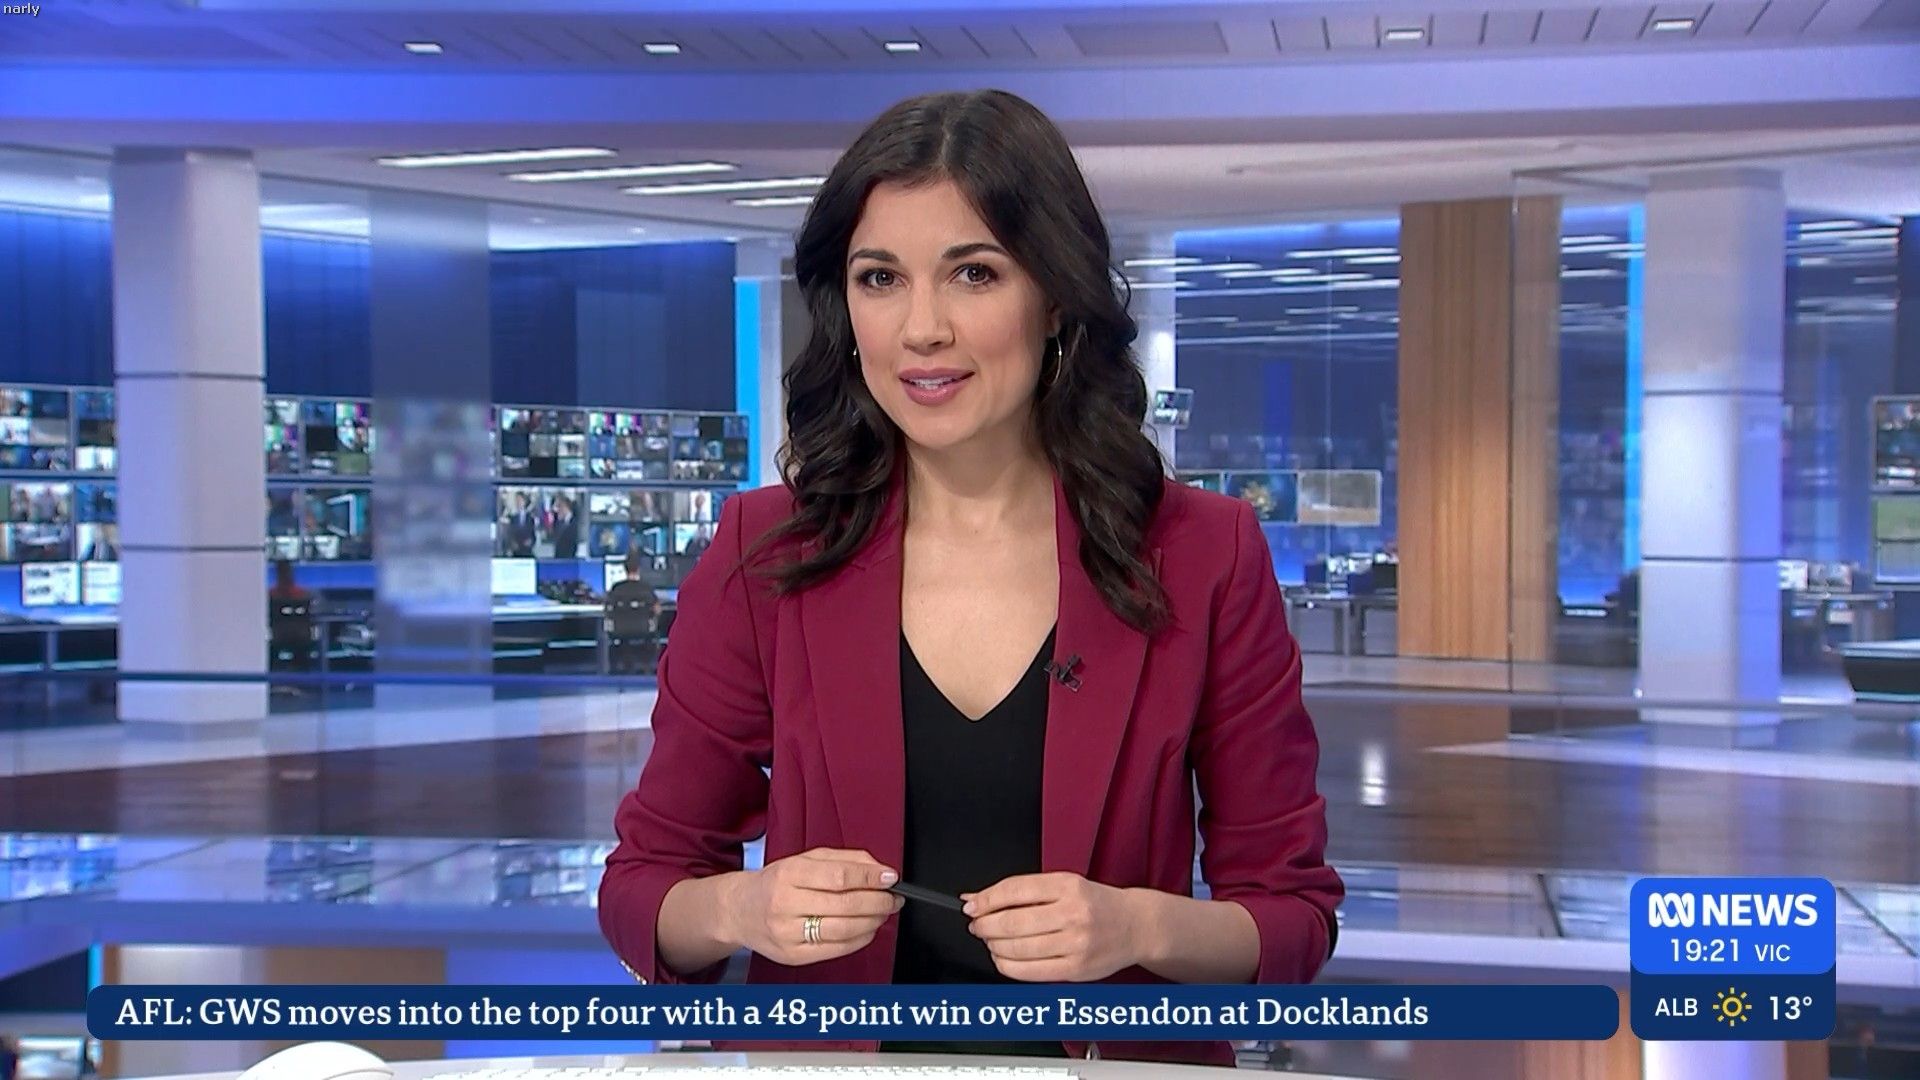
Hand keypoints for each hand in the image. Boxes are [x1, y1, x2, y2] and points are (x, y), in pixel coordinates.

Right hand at [724, 848, 903, 965]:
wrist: (740, 910)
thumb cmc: (777, 882)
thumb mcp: (805, 860)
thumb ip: (844, 860)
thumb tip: (880, 871)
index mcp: (789, 874)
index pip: (840, 876)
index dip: (871, 877)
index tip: (890, 877)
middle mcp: (785, 904)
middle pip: (846, 904)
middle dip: (878, 901)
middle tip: (893, 898)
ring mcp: (787, 933)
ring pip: (844, 930)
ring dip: (873, 922)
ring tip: (883, 913)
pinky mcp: (792, 956)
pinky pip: (836, 949)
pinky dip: (860, 940)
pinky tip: (867, 929)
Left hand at [963, 872, 1150, 981]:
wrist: (1136, 925)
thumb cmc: (1096, 904)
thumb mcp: (1063, 885)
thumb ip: (1021, 891)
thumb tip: (976, 898)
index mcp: (1068, 885)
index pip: (1014, 890)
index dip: (986, 900)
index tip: (971, 906)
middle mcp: (1073, 913)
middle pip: (1012, 922)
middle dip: (985, 926)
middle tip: (976, 925)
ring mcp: (1075, 943)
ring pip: (1017, 949)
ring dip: (994, 946)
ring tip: (990, 941)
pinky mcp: (1075, 969)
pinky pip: (1030, 972)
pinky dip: (1008, 966)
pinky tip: (1003, 958)